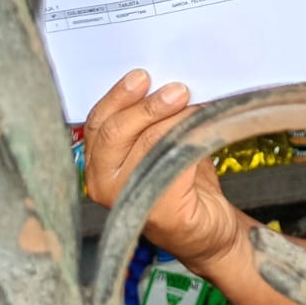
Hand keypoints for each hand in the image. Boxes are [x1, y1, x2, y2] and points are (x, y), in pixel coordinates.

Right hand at [84, 70, 240, 268]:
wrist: (208, 229)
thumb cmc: (182, 183)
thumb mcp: (160, 143)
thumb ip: (152, 117)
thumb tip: (167, 78)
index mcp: (98, 164)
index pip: (97, 123)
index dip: (118, 96)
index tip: (142, 76)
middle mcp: (102, 184)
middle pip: (115, 132)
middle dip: (148, 105)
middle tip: (177, 89)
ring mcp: (126, 199)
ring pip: (146, 143)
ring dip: (174, 118)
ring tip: (194, 103)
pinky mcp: (158, 210)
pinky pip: (173, 162)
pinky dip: (191, 138)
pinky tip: (204, 127)